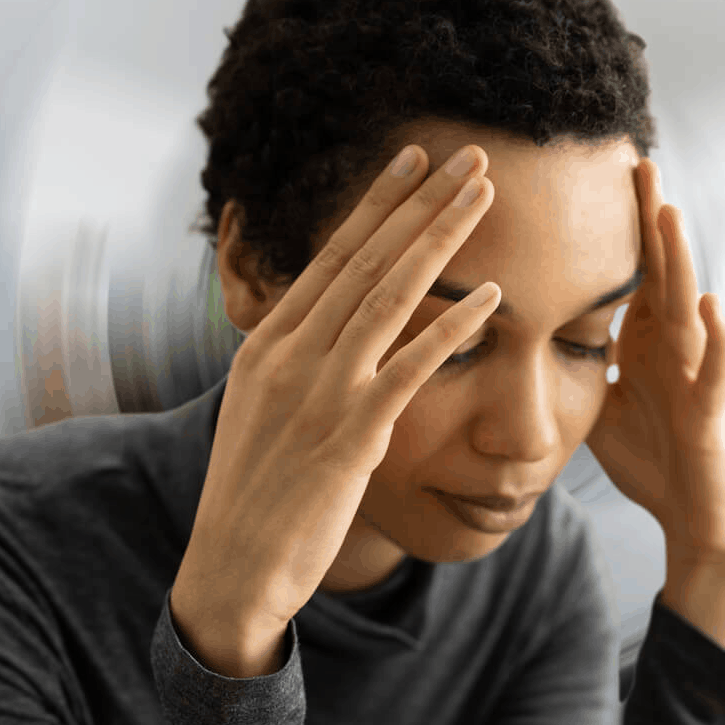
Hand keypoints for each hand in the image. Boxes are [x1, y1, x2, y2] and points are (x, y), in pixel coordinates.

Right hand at [171, 143, 500, 658]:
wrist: (231, 567)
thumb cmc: (253, 488)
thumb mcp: (262, 406)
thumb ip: (299, 358)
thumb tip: (340, 328)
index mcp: (269, 341)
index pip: (333, 255)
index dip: (378, 204)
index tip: (414, 162)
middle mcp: (292, 353)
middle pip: (368, 260)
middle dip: (423, 202)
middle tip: (469, 156)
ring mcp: (320, 391)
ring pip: (390, 297)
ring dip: (441, 241)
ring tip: (484, 196)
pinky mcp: (351, 435)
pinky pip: (411, 370)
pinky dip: (453, 330)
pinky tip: (493, 300)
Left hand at [586, 159, 724, 565]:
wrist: (690, 511)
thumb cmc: (651, 454)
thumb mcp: (601, 404)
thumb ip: (580, 367)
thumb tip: (535, 340)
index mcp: (643, 342)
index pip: (632, 274)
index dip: (620, 230)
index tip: (605, 180)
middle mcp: (670, 348)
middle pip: (659, 274)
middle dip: (649, 222)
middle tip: (639, 164)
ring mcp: (692, 375)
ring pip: (686, 308)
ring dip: (679, 261)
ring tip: (669, 212)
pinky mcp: (706, 412)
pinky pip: (713, 372)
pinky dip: (715, 339)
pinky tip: (709, 303)